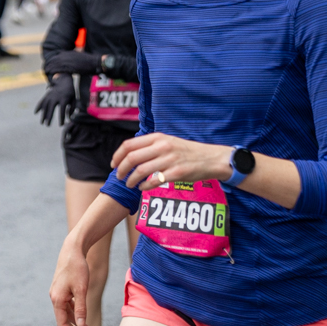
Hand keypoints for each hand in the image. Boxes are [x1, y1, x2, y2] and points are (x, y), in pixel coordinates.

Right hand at [34, 75, 75, 125]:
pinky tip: (36, 113)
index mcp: (64, 99)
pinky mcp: (47, 95)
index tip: (61, 125)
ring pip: (45, 106)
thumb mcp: (74, 99)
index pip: (62, 111)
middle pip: (51, 108)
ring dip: (43, 114)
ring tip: (42, 123)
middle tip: (47, 125)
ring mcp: (50, 96)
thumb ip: (72, 108)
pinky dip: (38, 107)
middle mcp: (56, 97)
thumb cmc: (70, 92)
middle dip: (49, 117)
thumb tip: (69, 117)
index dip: (61, 118)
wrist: (64, 80)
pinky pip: (42, 101)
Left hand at [44, 51, 100, 75]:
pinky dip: (55, 72)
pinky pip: (60, 70)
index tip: (49, 64)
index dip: (52, 61)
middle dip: (49, 65)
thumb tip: (74, 56)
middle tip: (45, 69)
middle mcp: (67, 56)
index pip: (57, 56)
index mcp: (69, 53)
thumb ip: (75, 56)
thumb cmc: (90, 61)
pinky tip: (52, 75)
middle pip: (54, 60)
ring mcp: (68, 61)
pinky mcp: (70, 67)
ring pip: (55, 65)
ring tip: (46, 72)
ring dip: (50, 69)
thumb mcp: (80, 55)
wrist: (95, 62)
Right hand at [49, 236, 90, 325]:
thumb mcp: (82, 289)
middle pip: (62, 319)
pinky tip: (80, 314)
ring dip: (73, 320)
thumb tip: (82, 325)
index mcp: (57, 299)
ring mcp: (57, 292)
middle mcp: (54, 297)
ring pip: (64, 311)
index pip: (62, 323)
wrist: (72, 250)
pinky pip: (65, 304)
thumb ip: (81, 308)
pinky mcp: (61, 288)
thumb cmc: (78, 268)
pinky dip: (72, 311)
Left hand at [112, 133, 230, 189]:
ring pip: (140, 171)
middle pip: (132, 158)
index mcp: (159, 138)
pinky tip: (143, 188)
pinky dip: (144, 186)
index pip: (129, 145)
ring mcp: (170, 160)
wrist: (212, 158)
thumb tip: (131, 154)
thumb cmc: (189, 152)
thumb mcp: (170, 142)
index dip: (117, 156)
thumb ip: (152, 145)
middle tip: (119, 177)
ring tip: (130, 184)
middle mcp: (163, 147)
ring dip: (131, 180)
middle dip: (121, 170)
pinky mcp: (177, 172)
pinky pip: (154, 181)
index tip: (114, 165)